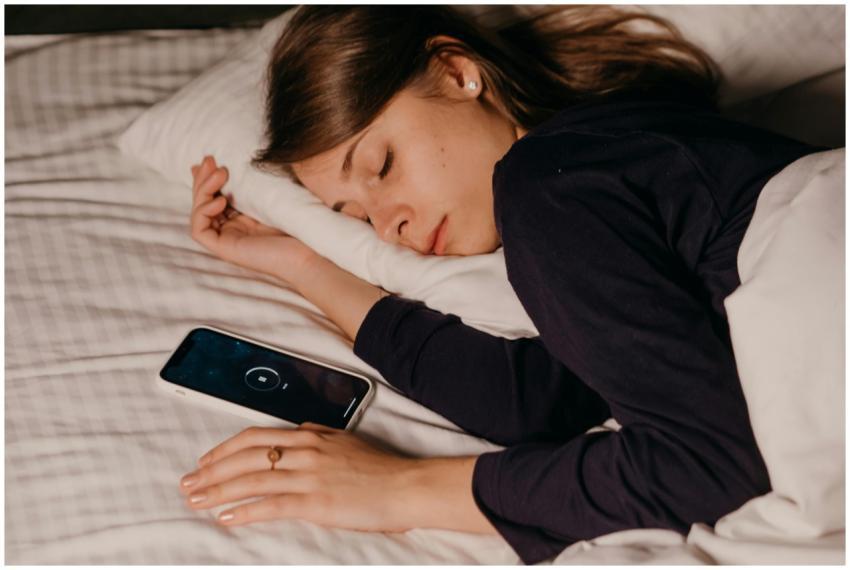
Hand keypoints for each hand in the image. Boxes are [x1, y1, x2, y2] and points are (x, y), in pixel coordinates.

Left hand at [178, 423, 420, 531]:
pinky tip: (226, 517)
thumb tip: (300, 430)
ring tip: (196, 501)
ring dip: (218, 491)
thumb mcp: (345, 440)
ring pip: (251, 480)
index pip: (255, 437)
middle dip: (210, 471)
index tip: (205, 462)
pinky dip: (244, 511)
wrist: (404, 486)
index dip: (224, 449)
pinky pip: (270, 505)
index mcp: (310, 436)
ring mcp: (308, 476)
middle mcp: (304, 452)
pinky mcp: (314, 502)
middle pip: (245, 458)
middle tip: (188, 484)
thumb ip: (319, 434)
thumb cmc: (379, 466)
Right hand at [190, 155, 318, 284]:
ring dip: (202, 190)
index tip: (212, 158)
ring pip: (198, 213)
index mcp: (243, 217)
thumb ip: (256, 183)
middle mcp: (232, 227)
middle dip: (202, 179)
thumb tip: (242, 159)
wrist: (310, 252)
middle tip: (209, 159)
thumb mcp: (274, 195)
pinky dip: (203, 213)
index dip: (208, 178)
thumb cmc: (299, 224)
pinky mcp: (224, 250)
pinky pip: (199, 231)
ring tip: (220, 174)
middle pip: (203, 201)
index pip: (215, 195)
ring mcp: (227, 239)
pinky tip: (220, 200)